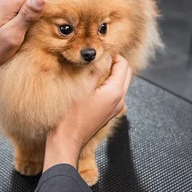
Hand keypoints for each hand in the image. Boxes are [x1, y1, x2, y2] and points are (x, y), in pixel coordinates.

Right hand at [44, 56, 131, 170]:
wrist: (66, 141)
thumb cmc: (70, 117)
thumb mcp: (81, 87)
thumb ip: (95, 69)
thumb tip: (102, 54)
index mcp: (115, 92)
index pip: (123, 65)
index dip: (112, 54)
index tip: (100, 50)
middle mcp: (120, 100)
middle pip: (125, 73)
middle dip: (115, 63)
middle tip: (97, 57)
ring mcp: (116, 108)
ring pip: (120, 83)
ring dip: (111, 73)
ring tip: (93, 68)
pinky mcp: (109, 113)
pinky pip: (114, 93)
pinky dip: (108, 84)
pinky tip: (92, 83)